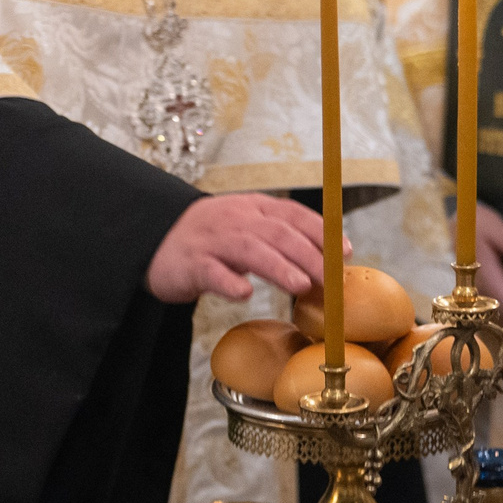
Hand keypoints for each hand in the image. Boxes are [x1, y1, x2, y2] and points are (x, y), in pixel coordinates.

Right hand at [147, 194, 330, 305]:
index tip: (345, 252)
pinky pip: (212, 272)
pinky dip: (229, 283)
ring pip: (250, 250)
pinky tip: (244, 294)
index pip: (294, 215)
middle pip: (278, 233)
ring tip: (301, 286)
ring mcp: (213, 241)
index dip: (322, 232)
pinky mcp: (192, 264)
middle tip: (332, 279)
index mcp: (254, 208)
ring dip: (278, 267)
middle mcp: (236, 219)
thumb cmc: (213, 238)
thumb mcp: (248, 226)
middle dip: (309, 255)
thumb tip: (329, 258)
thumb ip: (281, 237)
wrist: (156, 239)